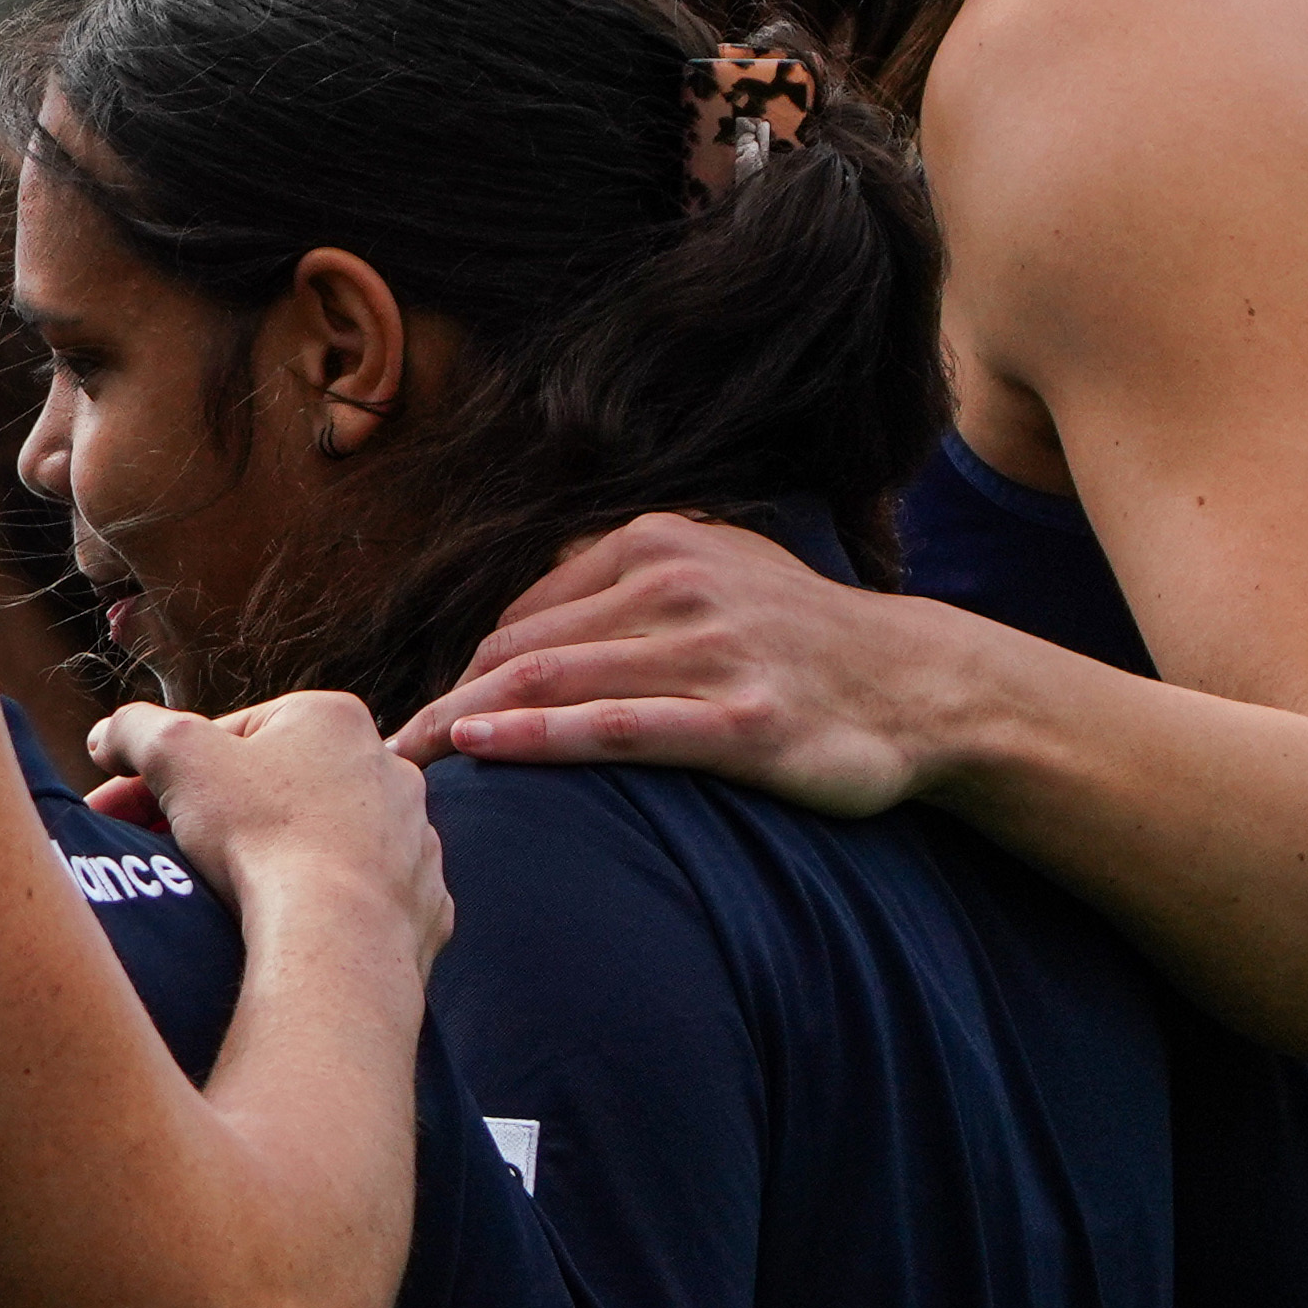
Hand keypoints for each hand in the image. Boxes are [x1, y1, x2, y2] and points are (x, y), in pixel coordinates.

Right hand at [92, 694, 444, 969]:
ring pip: (323, 841)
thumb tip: (107, 735)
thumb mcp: (174, 756)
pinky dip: (323, 907)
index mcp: (334, 717)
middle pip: (277, 788)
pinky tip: (287, 924)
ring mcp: (414, 838)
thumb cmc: (262, 833)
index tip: (128, 808)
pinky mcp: (422, 902)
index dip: (169, 772)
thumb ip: (133, 729)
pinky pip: (360, 896)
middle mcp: (388, 768)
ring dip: (273, 858)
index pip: (232, 735)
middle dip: (216, 816)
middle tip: (162, 852)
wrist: (337, 937)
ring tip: (223, 893)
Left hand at [394, 513, 942, 814]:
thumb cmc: (804, 639)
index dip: (463, 672)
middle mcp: (676, 585)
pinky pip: (619, 729)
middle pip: (521, 651)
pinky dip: (538, 739)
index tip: (419, 720)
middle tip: (383, 755)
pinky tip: (481, 752)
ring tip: (405, 765)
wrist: (924, 686)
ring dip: (464, 723)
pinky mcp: (743, 722)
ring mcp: (711, 652)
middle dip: (443, 702)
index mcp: (657, 542)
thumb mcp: (716, 571)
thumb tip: (529, 620)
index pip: (525, 615)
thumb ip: (625, 581)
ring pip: (554, 684)